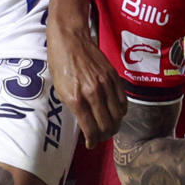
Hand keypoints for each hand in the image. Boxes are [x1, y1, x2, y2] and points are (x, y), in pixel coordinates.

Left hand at [48, 18, 124, 141]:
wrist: (71, 40)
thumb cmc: (60, 64)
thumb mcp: (60, 90)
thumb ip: (75, 108)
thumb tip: (85, 123)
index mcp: (77, 99)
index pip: (91, 129)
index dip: (92, 141)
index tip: (91, 144)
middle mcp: (93, 93)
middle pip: (107, 125)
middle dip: (104, 136)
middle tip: (101, 137)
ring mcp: (106, 85)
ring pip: (118, 115)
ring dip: (115, 125)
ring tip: (109, 127)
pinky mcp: (114, 77)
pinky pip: (123, 101)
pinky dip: (121, 111)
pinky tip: (116, 113)